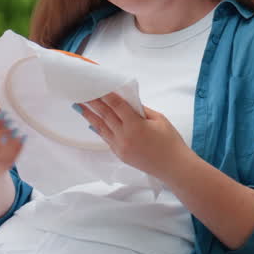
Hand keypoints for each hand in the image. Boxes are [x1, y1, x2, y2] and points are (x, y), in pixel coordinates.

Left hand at [75, 93, 192, 179]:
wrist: (173, 167)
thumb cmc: (170, 141)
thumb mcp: (159, 119)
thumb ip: (141, 110)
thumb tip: (127, 102)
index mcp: (135, 125)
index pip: (117, 106)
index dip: (106, 95)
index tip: (97, 87)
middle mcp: (124, 136)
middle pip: (105, 116)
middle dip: (93, 104)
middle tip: (82, 94)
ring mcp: (120, 147)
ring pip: (102, 128)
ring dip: (90, 117)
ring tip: (79, 107)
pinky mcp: (120, 155)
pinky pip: (107, 139)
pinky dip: (99, 130)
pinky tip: (92, 123)